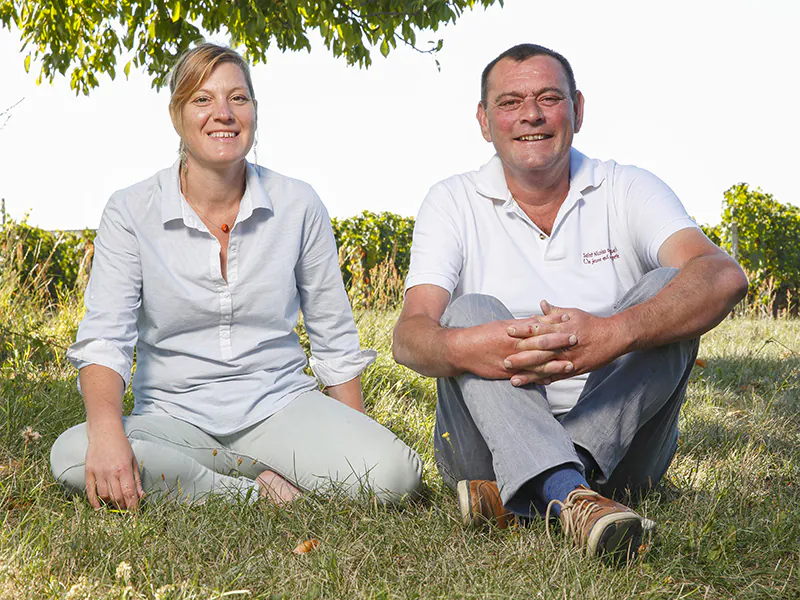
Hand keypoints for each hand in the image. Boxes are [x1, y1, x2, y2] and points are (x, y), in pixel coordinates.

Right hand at [84, 426, 143, 510]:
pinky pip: (90, 491)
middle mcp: (111, 472)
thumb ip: (136, 479)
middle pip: (117, 496)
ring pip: (104, 495)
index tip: (135, 514)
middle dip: (123, 506)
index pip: (129, 493)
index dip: (133, 506)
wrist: (104, 432)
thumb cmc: (122, 446)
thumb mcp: (133, 461)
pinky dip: (94, 501)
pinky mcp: (88, 472)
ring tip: (116, 505)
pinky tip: (99, 507)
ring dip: (111, 503)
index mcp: (124, 469)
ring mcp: (98, 472)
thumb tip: (141, 496)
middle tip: (126, 510)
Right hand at [452, 317, 574, 382]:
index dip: (554, 324)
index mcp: (513, 332)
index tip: (569, 320)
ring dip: (555, 364)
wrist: (463, 350)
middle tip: (576, 339)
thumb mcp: (502, 325)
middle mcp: (514, 347)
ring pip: (537, 364)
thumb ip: (521, 324)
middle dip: (559, 342)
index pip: (538, 327)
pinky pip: (527, 377)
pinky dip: (539, 378)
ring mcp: (512, 362)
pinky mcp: (507, 374)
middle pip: (541, 344)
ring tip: (570, 364)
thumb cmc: (481, 335)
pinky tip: (551, 379)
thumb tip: (538, 319)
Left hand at [504, 300, 627, 385]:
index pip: (538, 328)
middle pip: (539, 350)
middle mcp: (564, 343)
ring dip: (529, 374)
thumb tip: (541, 304)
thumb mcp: (573, 313)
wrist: (614, 337)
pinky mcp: (575, 369)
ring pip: (546, 367)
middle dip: (521, 357)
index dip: (522, 330)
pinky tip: (533, 385)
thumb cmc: (592, 324)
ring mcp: (569, 358)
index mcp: (561, 327)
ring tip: (514, 379)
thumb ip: (554, 312)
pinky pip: (557, 376)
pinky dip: (545, 380)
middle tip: (504, 360)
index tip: (508, 331)